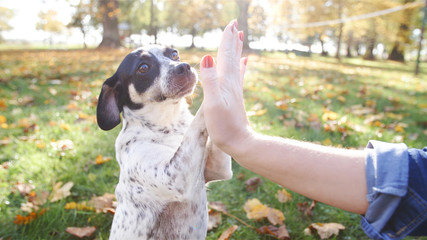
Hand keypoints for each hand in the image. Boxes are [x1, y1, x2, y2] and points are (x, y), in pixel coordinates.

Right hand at [199, 20, 249, 155]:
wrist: (240, 143)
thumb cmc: (224, 127)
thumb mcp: (213, 103)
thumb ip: (210, 80)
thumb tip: (207, 56)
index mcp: (225, 82)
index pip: (225, 55)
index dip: (227, 40)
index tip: (230, 24)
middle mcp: (232, 83)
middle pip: (232, 57)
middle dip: (232, 40)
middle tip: (234, 25)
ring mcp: (235, 90)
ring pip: (235, 64)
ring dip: (236, 50)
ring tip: (239, 38)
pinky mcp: (235, 98)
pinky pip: (238, 77)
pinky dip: (240, 67)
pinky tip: (244, 62)